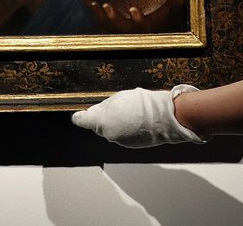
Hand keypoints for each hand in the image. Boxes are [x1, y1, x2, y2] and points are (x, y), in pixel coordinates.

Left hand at [71, 85, 204, 147]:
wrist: (165, 117)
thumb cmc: (143, 104)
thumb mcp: (119, 97)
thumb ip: (104, 106)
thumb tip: (98, 111)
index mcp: (102, 122)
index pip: (82, 121)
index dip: (80, 116)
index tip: (78, 115)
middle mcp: (108, 134)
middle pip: (99, 126)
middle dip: (103, 118)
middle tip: (114, 107)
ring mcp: (120, 141)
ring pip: (112, 131)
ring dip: (116, 123)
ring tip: (130, 112)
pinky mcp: (132, 145)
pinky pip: (124, 135)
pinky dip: (126, 129)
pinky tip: (137, 120)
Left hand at [83, 0, 184, 32]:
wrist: (147, 30)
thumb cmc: (160, 18)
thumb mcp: (168, 12)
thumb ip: (174, 3)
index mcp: (145, 28)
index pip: (142, 26)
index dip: (138, 19)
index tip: (134, 9)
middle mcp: (130, 32)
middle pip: (121, 28)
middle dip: (113, 17)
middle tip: (106, 5)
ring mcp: (118, 30)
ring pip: (107, 26)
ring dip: (99, 15)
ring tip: (94, 3)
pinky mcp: (109, 25)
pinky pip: (99, 19)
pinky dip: (93, 10)